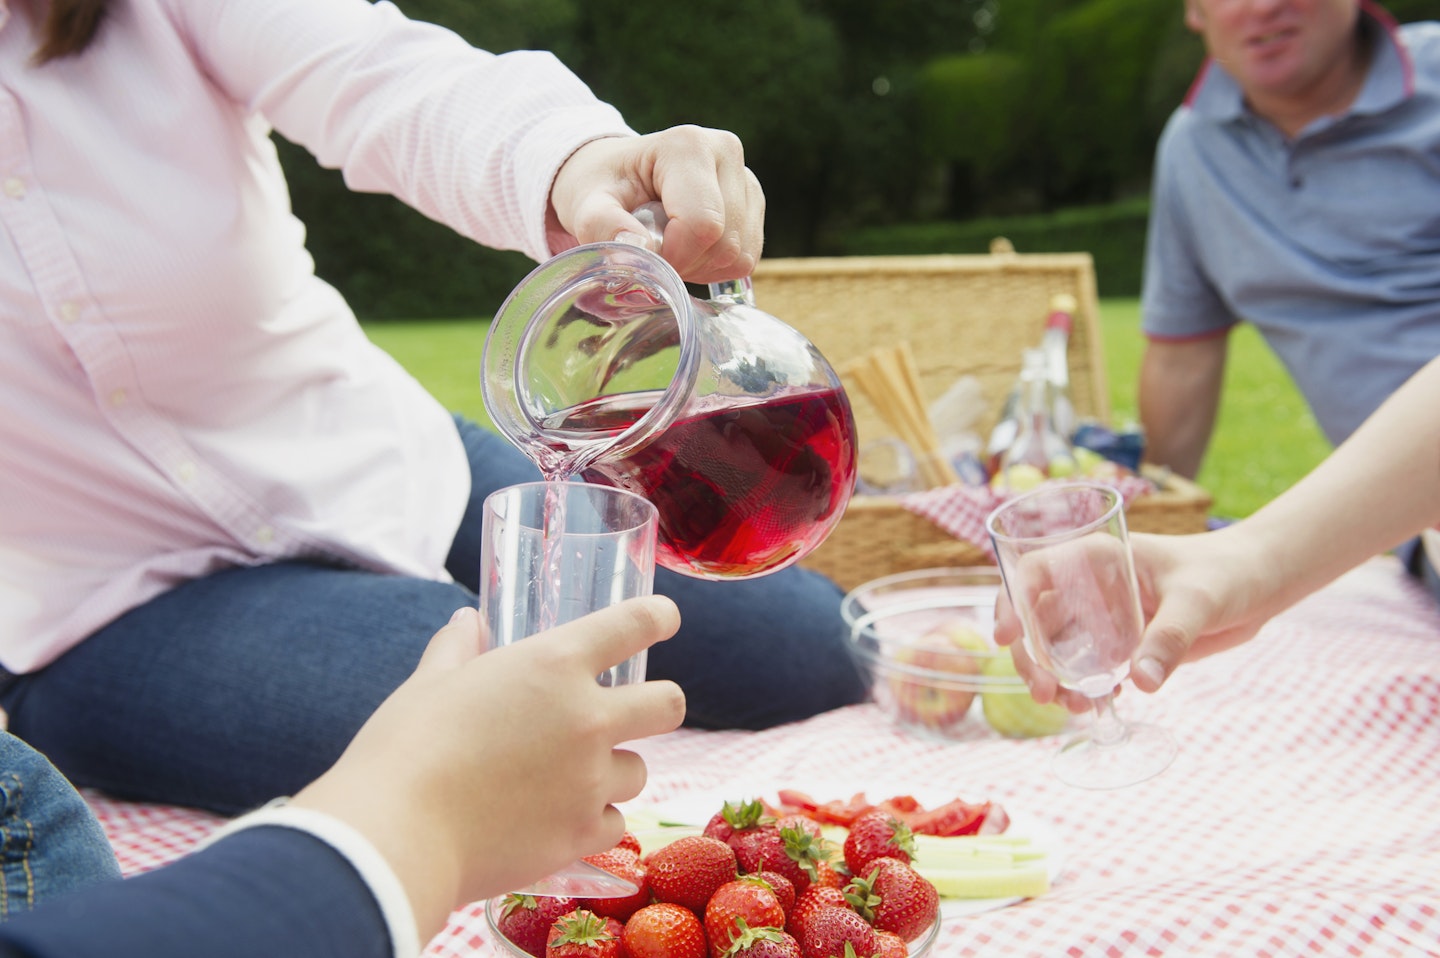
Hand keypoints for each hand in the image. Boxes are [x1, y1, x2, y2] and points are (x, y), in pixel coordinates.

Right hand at [292, 597, 685, 936]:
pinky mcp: (581, 835)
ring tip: (571, 777)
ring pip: (640, 770)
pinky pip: (614, 822)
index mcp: (554, 664)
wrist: (396, 835)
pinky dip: (594, 821)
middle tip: (632, 712)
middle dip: (658, 704)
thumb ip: (458, 648)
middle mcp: (587, 718)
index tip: (664, 619)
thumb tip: (468, 621)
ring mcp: (590, 780)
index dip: (657, 617)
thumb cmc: (405, 748)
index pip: (633, 624)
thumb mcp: (431, 683)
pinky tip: (559, 820)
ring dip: (614, 770)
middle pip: (668, 704)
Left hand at [547, 125, 764, 283]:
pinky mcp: (753, 204)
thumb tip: (634, 248)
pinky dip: (716, 266)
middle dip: (687, 263)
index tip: (646, 258)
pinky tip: (690, 249)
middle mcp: (726, 154)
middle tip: (655, 252)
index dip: (675, 257)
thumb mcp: (586, 205)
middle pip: (725, 243)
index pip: (703, 225)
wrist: (616, 174)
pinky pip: (746, 258)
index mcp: (687, 146)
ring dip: (702, 267)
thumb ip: (602, 226)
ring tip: (670, 247)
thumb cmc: (602, 187)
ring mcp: (745, 179)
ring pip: (740, 255)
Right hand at [994, 528, 1273, 708]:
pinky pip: (1086, 666)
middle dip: (1031, 657)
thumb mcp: (1198, 601)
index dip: (1012, 602)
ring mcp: (1102, 616)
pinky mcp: (1120, 642)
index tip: (1006, 637)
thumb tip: (1142, 682)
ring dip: (1052, 678)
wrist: (1259, 585)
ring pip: (1055, 648)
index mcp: (1097, 557)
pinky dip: (1081, 686)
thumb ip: (1170, 638)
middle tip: (1045, 692)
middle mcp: (1090, 585)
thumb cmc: (1227, 573)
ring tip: (1072, 706)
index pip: (1036, 572)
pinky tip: (1094, 703)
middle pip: (1035, 619)